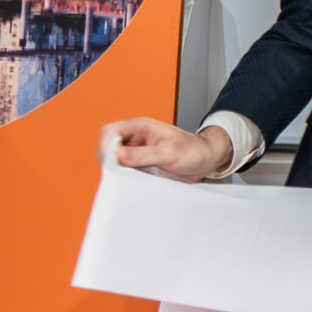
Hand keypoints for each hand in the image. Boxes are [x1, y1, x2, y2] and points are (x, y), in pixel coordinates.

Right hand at [102, 117, 231, 182]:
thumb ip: (143, 154)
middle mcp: (134, 139)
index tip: (111, 161)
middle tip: (121, 174)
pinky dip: (124, 178)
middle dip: (109, 161)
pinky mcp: (138, 166)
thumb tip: (117, 156)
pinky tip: (133, 183)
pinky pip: (123, 172)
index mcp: (140, 127)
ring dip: (117, 171)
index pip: (110, 131)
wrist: (206, 161)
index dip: (105, 145)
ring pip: (113, 162)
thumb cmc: (193, 151)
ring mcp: (135, 153)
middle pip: (107, 147)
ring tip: (131, 179)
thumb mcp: (169, 152)